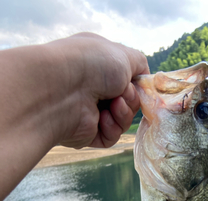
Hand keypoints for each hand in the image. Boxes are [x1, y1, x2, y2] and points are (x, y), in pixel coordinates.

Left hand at [47, 33, 148, 148]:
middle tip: (122, 94)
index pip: (126, 79)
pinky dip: (112, 128)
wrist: (62, 89)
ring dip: (123, 113)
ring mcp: (89, 111)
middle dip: (131, 99)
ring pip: (122, 120)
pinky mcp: (86, 133)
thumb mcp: (125, 55)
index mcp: (98, 65)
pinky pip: (111, 136)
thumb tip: (144, 79)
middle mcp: (92, 87)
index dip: (137, 85)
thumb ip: (140, 65)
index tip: (141, 86)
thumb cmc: (91, 65)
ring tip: (113, 105)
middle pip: (128, 102)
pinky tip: (103, 119)